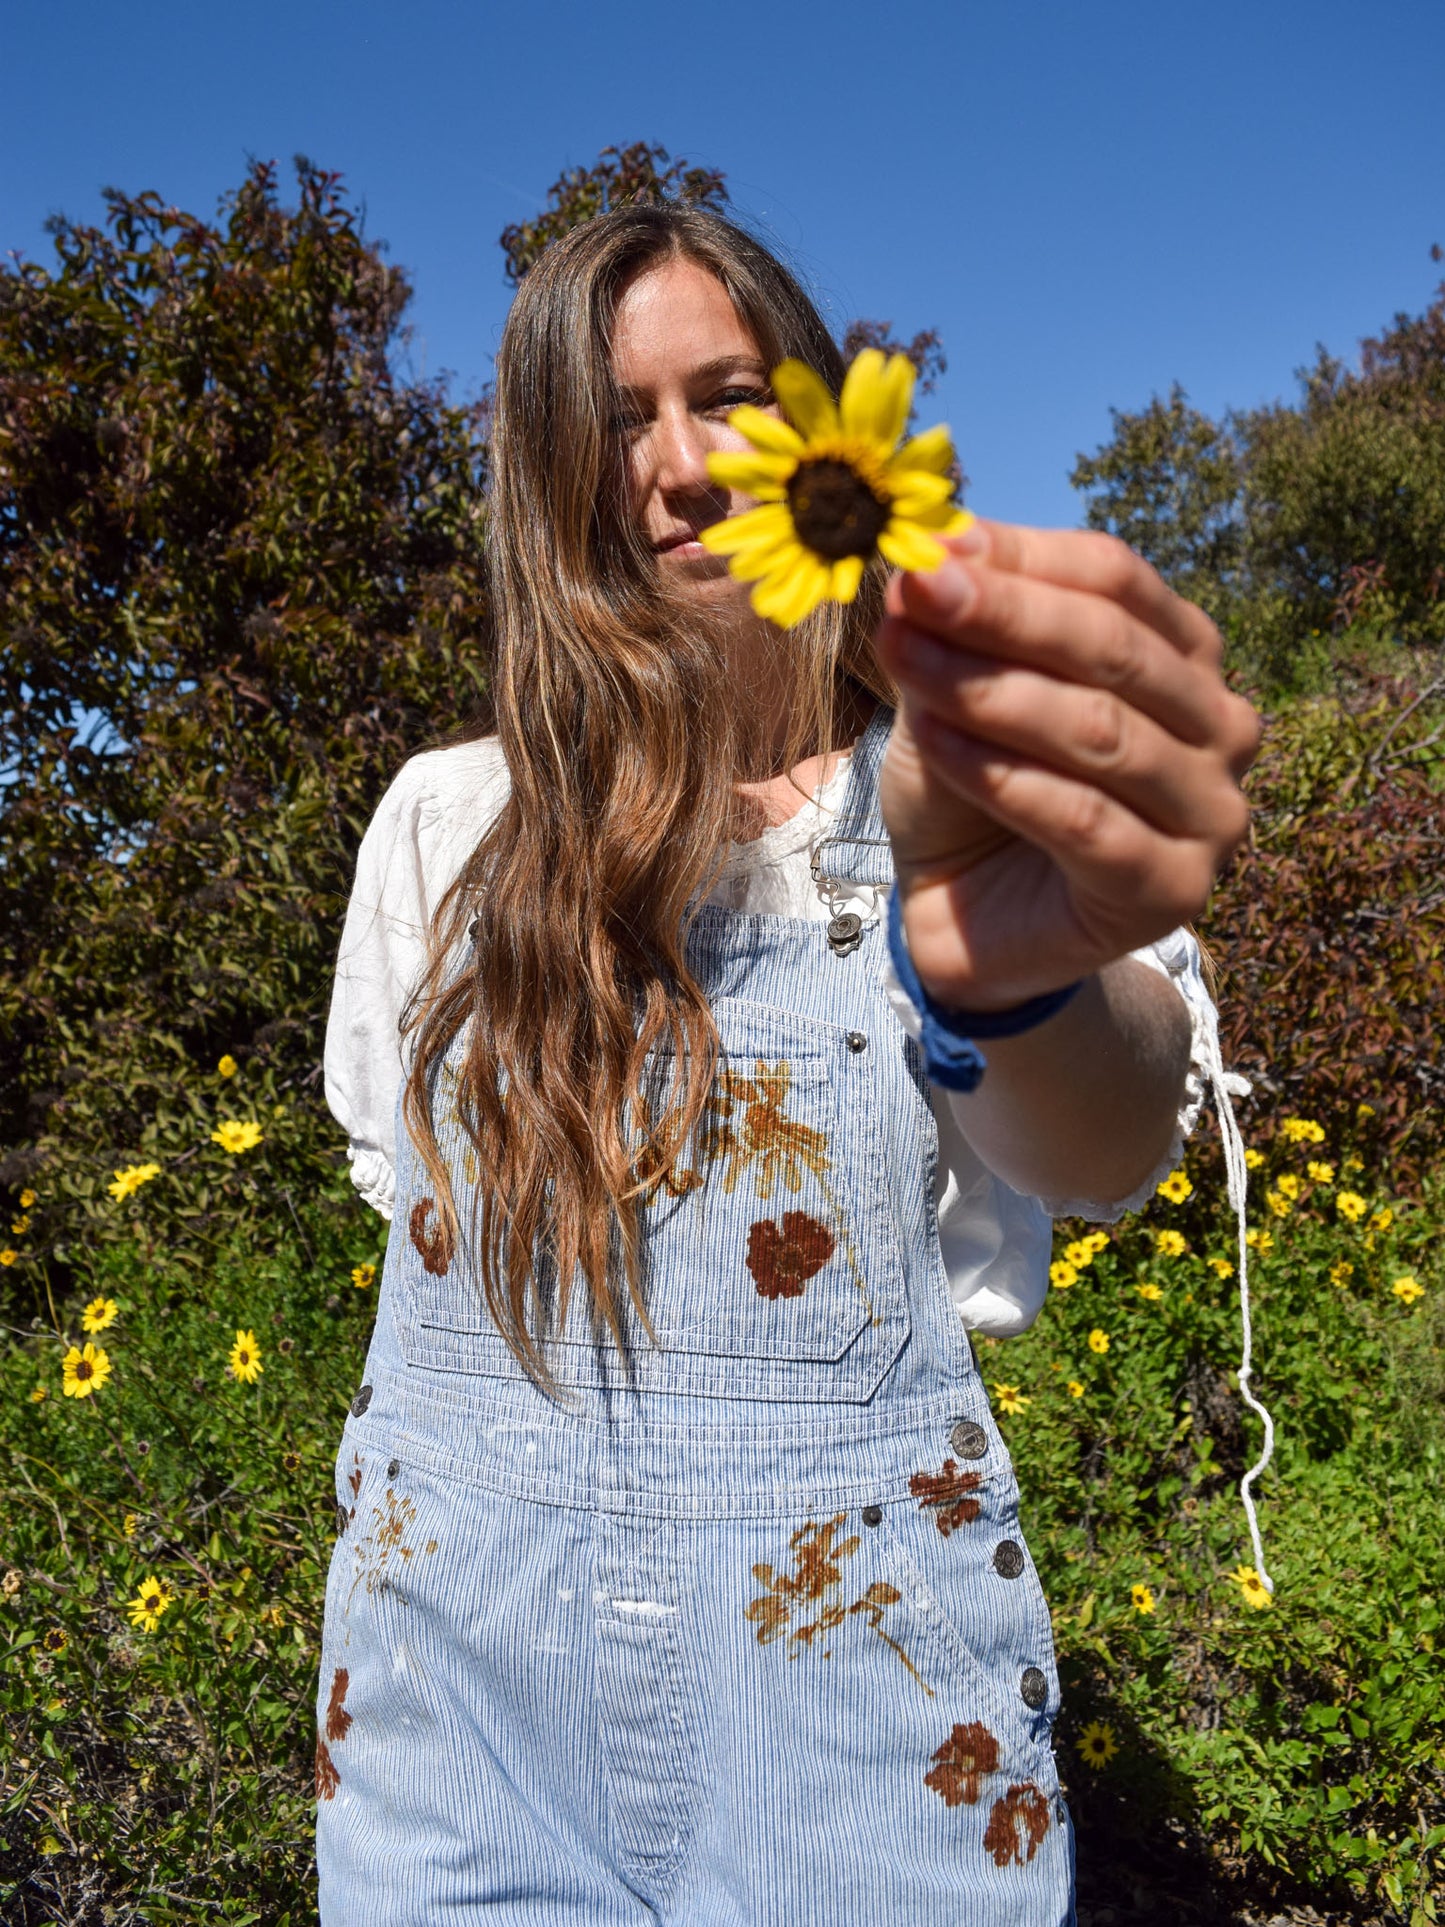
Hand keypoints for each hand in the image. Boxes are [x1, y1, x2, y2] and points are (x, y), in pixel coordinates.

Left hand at [874, 520, 1260, 1010]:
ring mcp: (1210, 815)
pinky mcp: (1172, 890)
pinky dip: (1001, 774)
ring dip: (991, 690)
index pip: (1116, 580)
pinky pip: (1083, 818)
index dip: (1022, 556)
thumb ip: (954, 631)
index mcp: (1185, 658)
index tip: (931, 545)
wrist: (967, 922)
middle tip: (917, 587)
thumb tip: (928, 552)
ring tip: (906, 659)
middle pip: (1115, 648)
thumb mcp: (952, 694)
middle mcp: (1220, 728)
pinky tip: (933, 742)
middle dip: (1005, 614)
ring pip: (1100, 732)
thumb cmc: (971, 795)